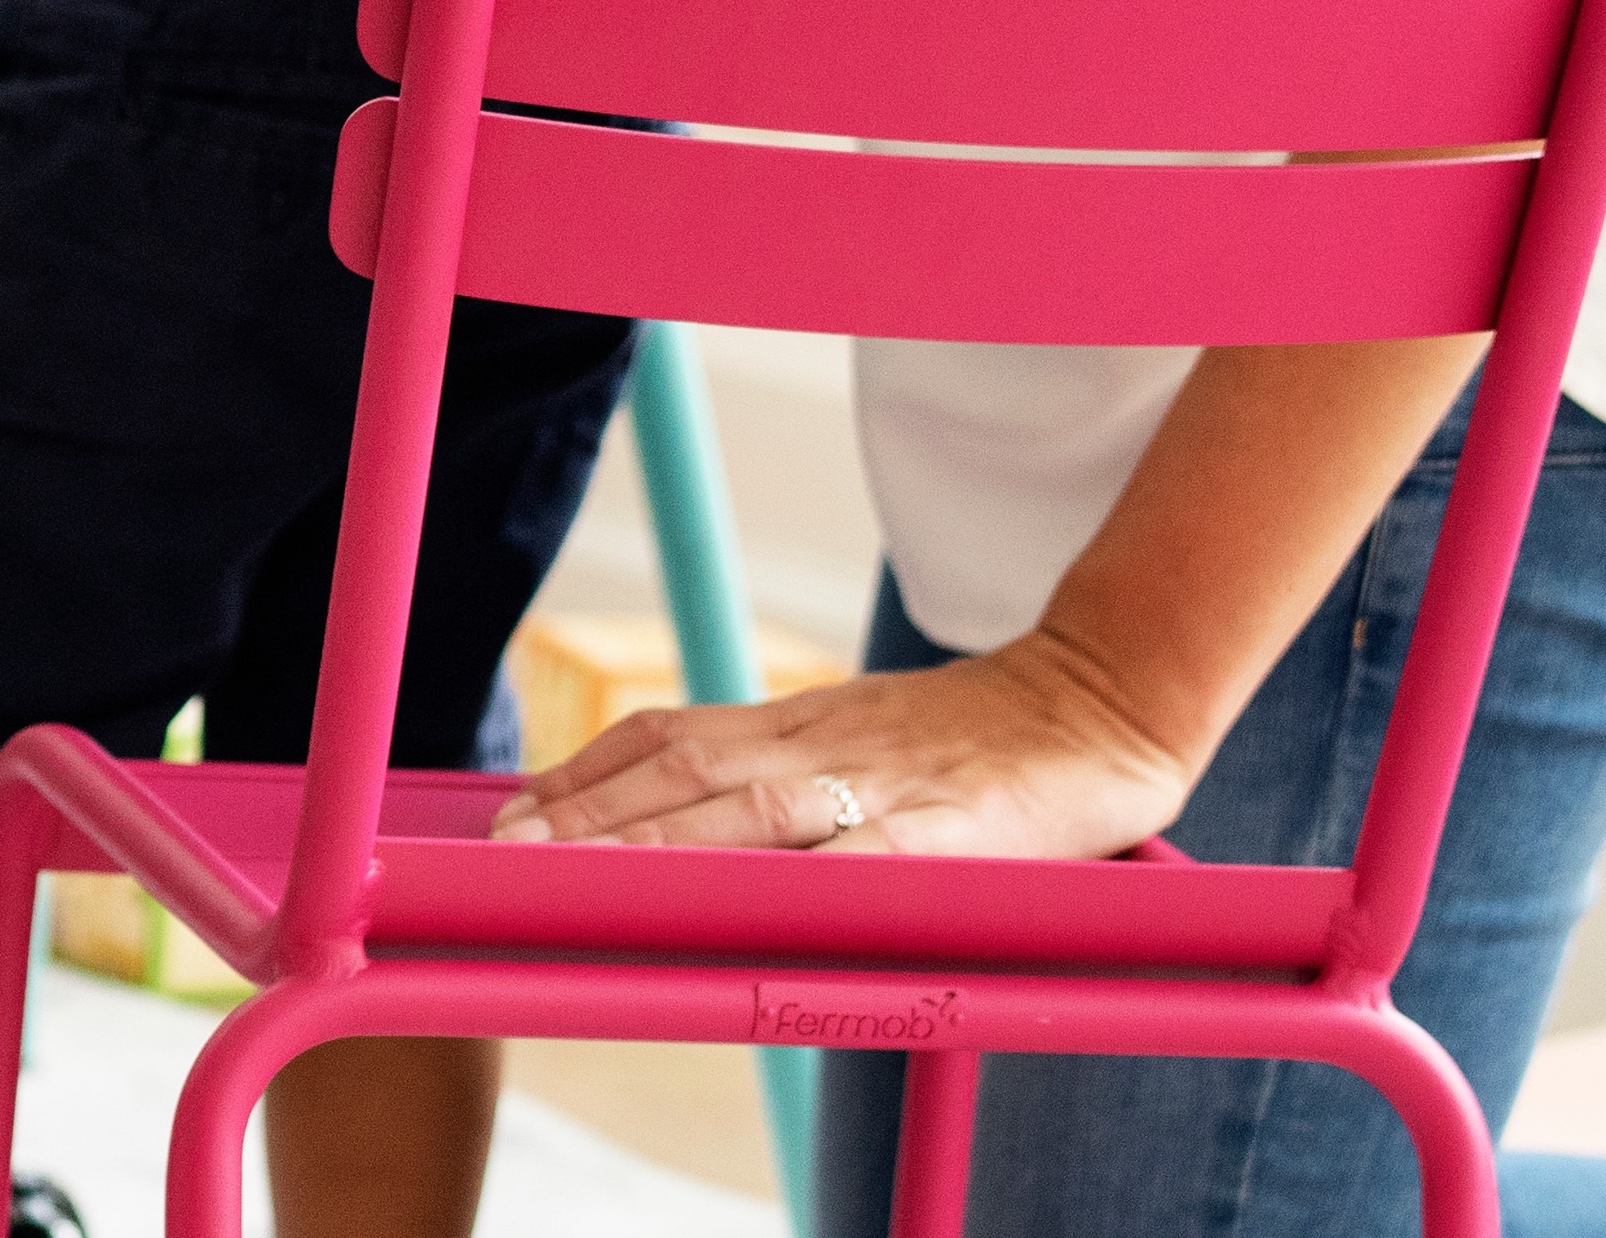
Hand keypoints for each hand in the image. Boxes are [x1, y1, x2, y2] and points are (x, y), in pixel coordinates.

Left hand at [487, 634, 1200, 862]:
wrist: (1099, 702)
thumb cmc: (964, 741)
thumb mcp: (851, 738)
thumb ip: (773, 774)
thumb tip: (667, 817)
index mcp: (793, 725)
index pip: (665, 737)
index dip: (583, 775)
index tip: (510, 814)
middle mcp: (820, 746)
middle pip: (685, 773)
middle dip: (590, 816)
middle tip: (506, 853)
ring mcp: (885, 785)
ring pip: (753, 810)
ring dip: (659, 843)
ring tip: (581, 875)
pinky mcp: (954, 829)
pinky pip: (877, 855)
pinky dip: (812, 876)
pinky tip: (757, 904)